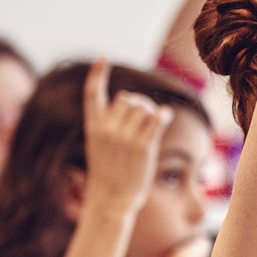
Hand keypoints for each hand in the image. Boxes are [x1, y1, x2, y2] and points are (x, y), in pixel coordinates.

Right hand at [82, 58, 171, 216]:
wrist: (111, 199)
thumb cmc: (108, 173)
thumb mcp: (100, 145)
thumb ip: (110, 124)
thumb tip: (131, 102)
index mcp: (93, 128)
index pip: (92, 94)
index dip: (97, 74)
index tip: (103, 57)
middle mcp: (107, 130)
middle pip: (128, 99)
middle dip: (138, 103)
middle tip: (143, 116)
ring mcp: (125, 138)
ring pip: (144, 107)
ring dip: (151, 111)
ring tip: (152, 123)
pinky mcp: (143, 146)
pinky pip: (157, 120)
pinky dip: (162, 116)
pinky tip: (164, 118)